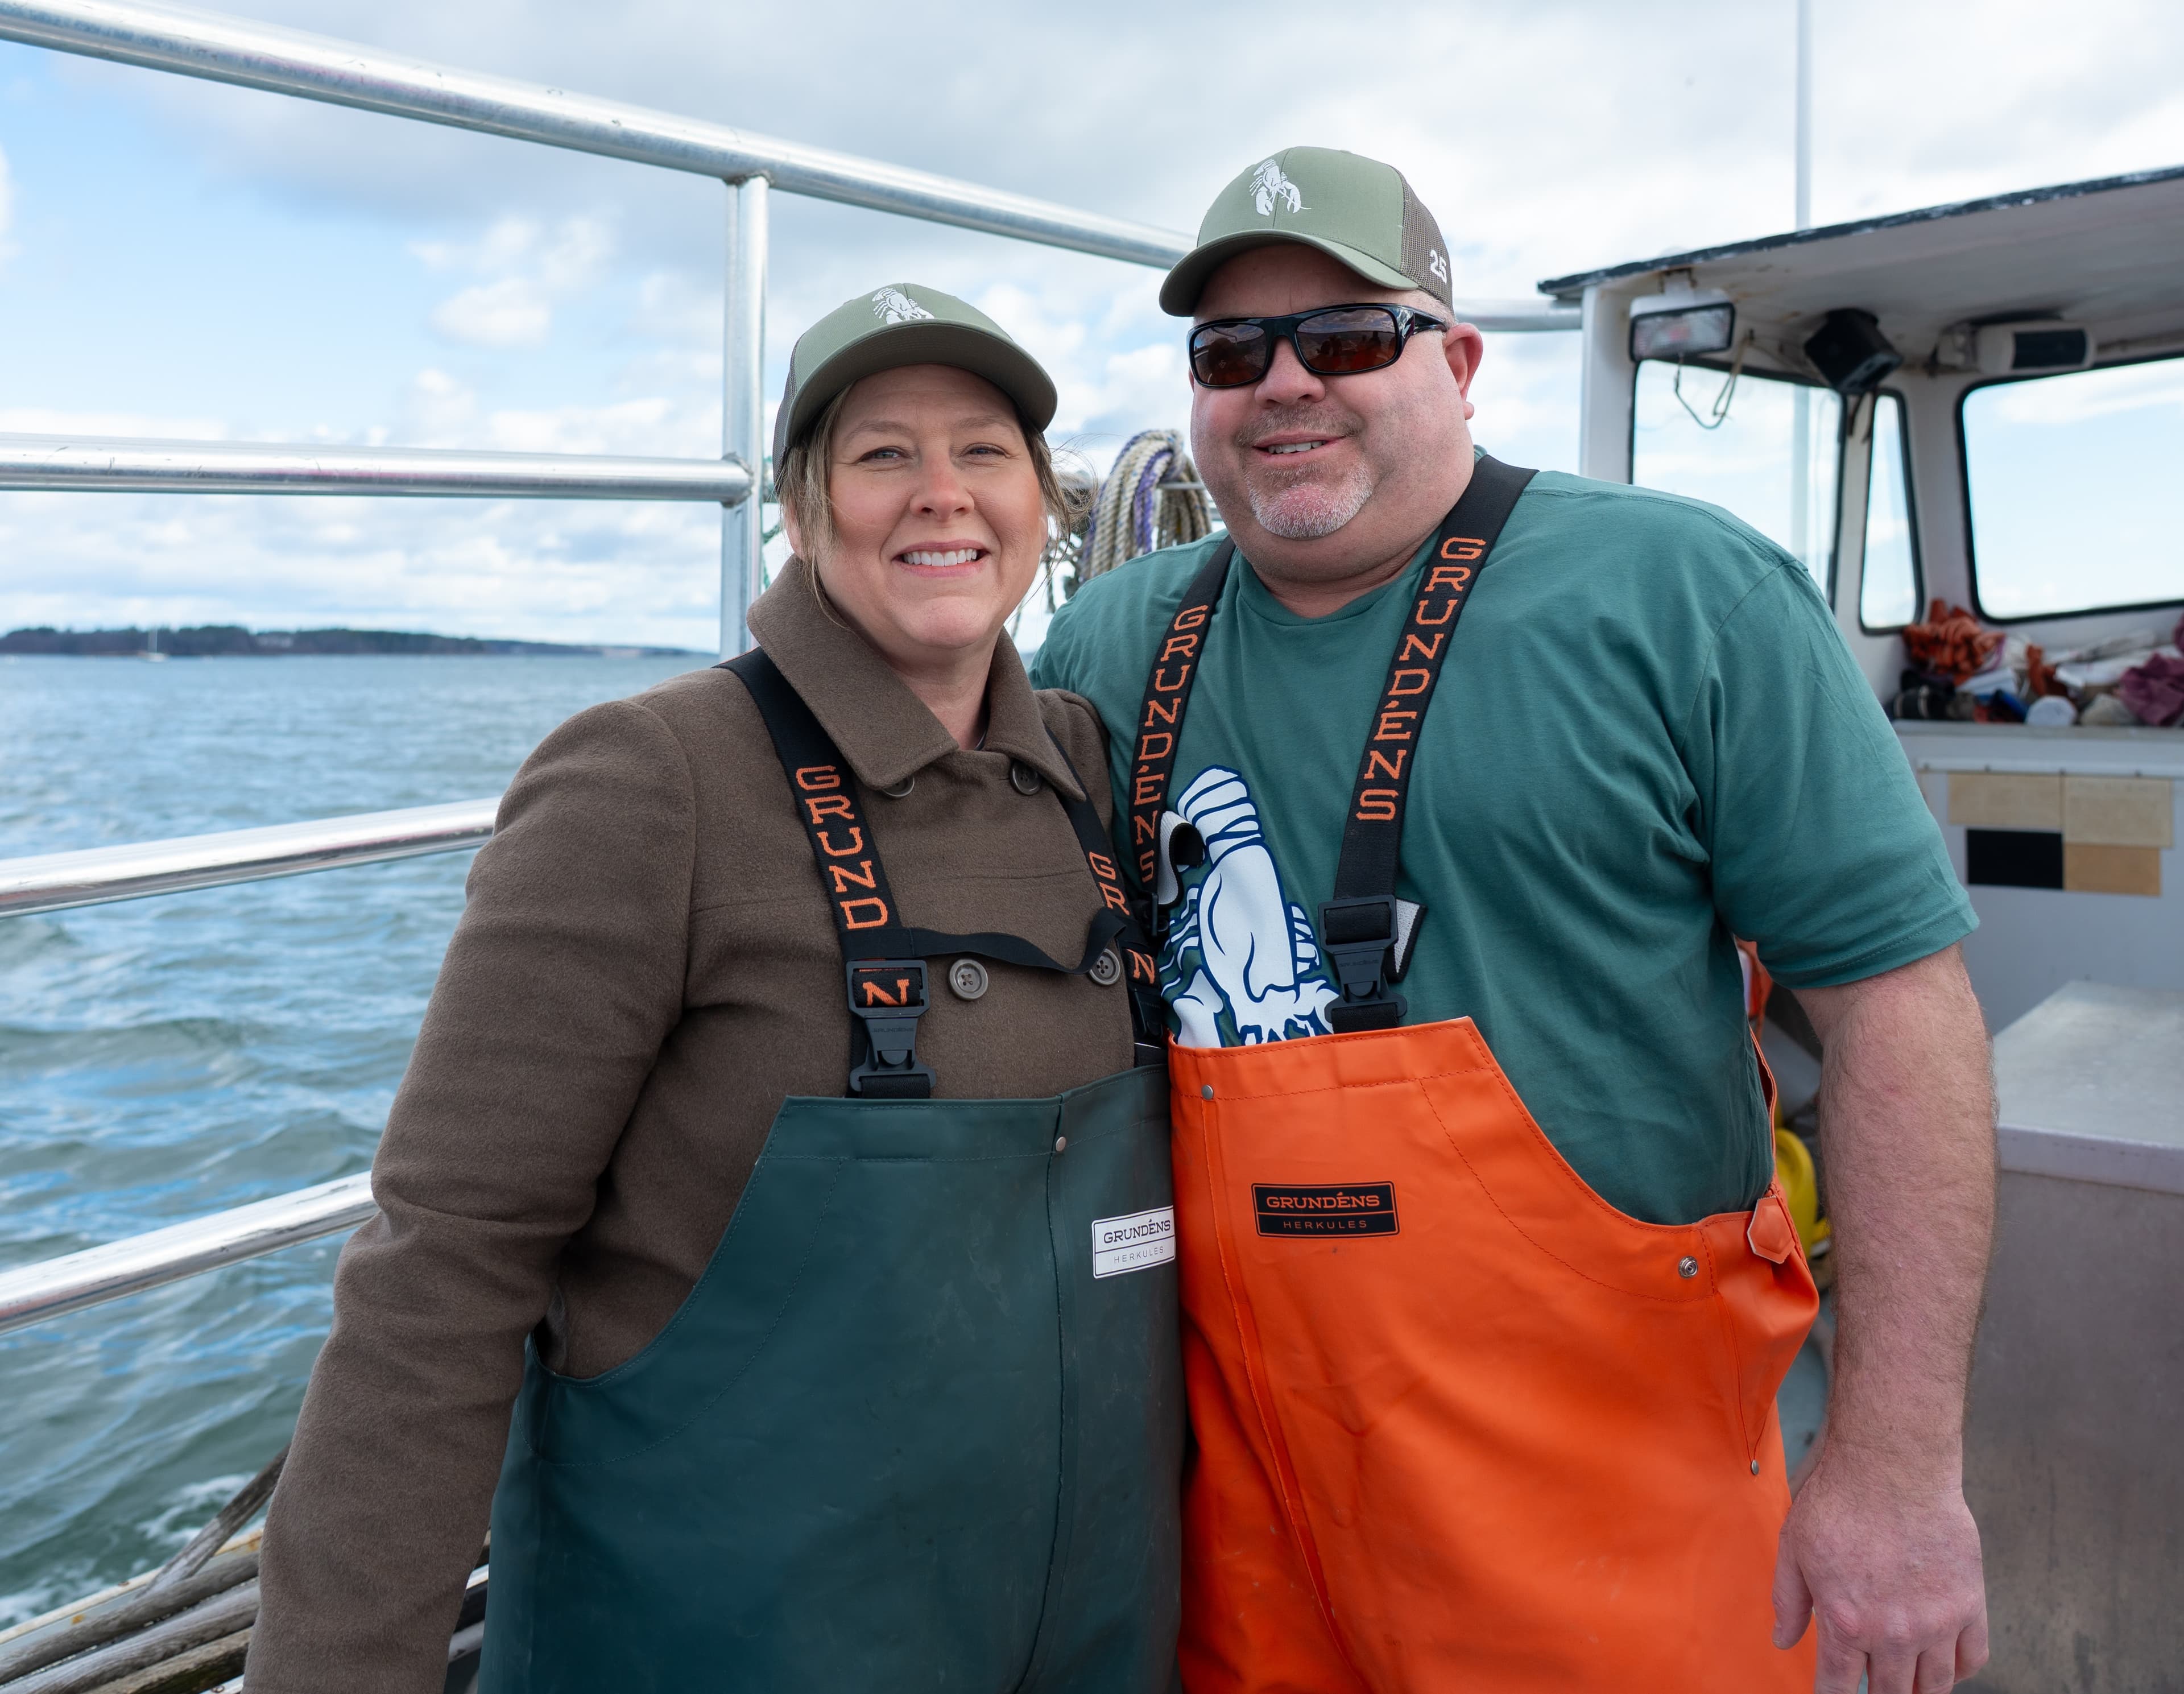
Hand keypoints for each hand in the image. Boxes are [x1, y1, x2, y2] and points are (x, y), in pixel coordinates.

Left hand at [1772, 1445, 1988, 1692]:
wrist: (1892, 1466)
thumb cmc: (1839, 1500)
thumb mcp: (1793, 1548)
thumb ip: (1789, 1600)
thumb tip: (1782, 1641)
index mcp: (1845, 1622)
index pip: (1838, 1687)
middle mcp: (1893, 1632)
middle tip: (1872, 1688)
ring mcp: (1936, 1622)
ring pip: (1934, 1686)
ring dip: (1917, 1691)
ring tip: (1905, 1686)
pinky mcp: (1968, 1604)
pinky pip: (1972, 1658)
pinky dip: (1958, 1672)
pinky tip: (1943, 1667)